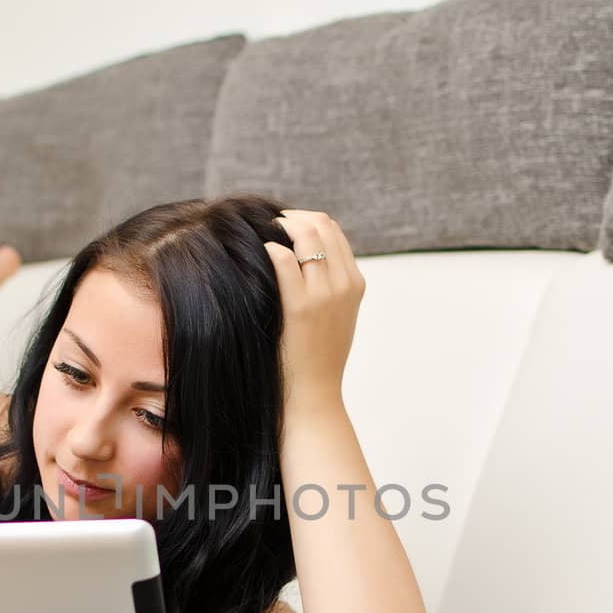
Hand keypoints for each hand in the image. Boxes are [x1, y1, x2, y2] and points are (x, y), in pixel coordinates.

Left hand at [263, 209, 365, 410]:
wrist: (315, 393)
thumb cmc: (320, 357)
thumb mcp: (339, 316)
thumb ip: (332, 285)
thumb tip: (307, 258)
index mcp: (355, 283)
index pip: (334, 230)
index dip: (307, 220)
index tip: (285, 225)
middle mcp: (344, 284)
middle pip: (321, 225)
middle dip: (292, 218)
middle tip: (269, 224)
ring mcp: (324, 294)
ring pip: (305, 235)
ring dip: (279, 228)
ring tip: (261, 235)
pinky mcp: (300, 307)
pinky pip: (282, 259)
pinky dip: (269, 249)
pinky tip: (257, 255)